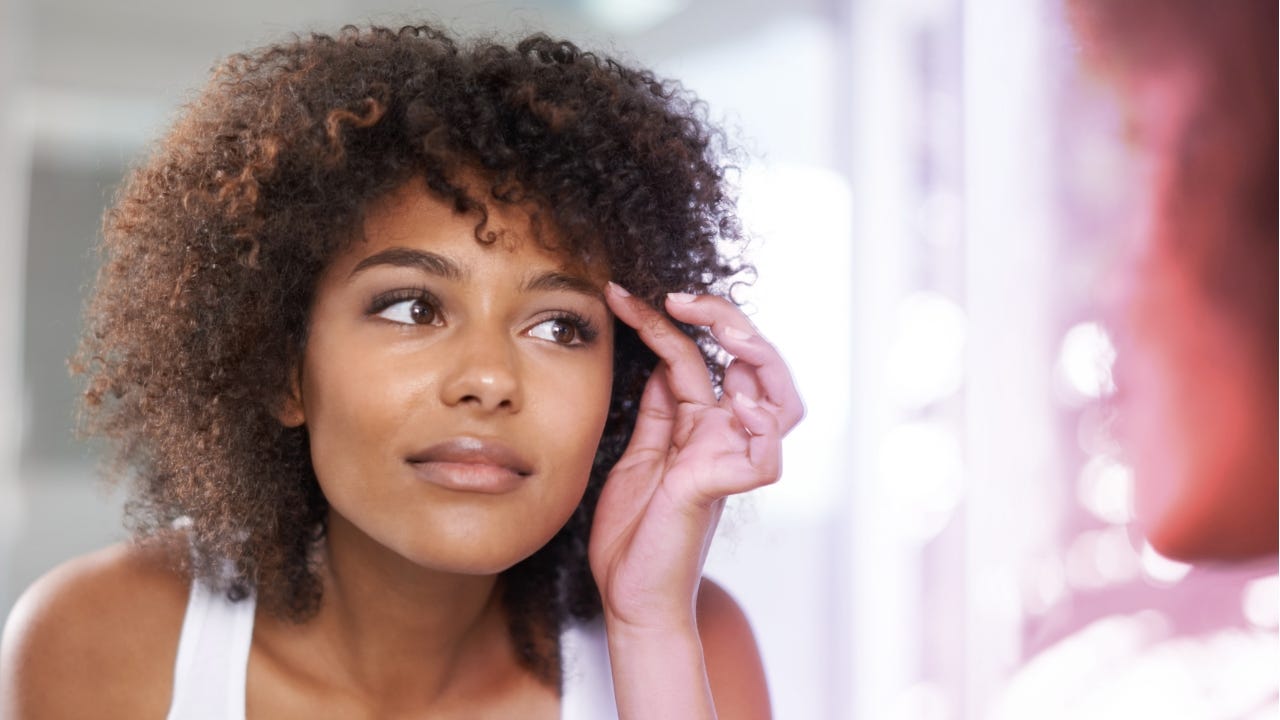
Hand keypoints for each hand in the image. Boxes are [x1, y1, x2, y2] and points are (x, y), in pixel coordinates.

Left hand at [589, 283, 803, 631]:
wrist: (627, 596)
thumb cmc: (634, 533)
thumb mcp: (638, 454)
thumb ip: (658, 410)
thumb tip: (662, 358)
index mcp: (698, 426)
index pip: (695, 356)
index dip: (665, 320)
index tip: (621, 295)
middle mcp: (722, 437)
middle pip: (755, 365)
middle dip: (728, 321)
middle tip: (682, 299)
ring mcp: (728, 461)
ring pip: (780, 401)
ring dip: (759, 360)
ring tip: (724, 334)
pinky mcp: (723, 489)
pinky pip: (764, 455)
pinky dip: (760, 426)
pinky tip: (734, 404)